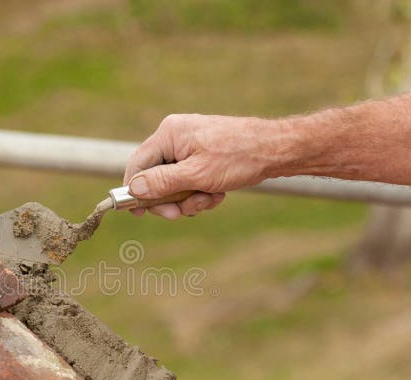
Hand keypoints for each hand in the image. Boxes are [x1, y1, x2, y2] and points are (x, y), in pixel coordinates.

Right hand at [123, 114, 281, 218]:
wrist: (276, 150)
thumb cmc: (238, 157)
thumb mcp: (196, 175)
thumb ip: (162, 183)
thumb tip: (134, 189)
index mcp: (169, 133)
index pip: (138, 164)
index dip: (134, 190)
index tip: (137, 213)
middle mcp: (175, 137)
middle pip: (154, 177)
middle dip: (170, 199)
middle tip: (180, 214)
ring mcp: (188, 147)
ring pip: (173, 184)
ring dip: (189, 199)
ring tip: (209, 198)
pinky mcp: (201, 156)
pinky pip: (188, 181)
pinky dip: (200, 193)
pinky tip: (216, 193)